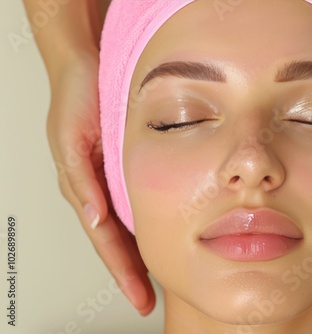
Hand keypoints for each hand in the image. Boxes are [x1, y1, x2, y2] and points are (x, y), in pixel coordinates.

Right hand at [46, 51, 155, 315]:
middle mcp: (100, 190)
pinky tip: (163, 235)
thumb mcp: (73, 139)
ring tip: (158, 280)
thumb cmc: (76, 99)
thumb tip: (92, 216)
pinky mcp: (125, 170)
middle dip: (132, 273)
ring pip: (129, 228)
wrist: (90, 68)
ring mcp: (113, 182)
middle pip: (118, 242)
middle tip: (148, 299)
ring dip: (141, 254)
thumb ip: (81, 179)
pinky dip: (149, 226)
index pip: (106, 241)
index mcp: (85, 189)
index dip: (123, 271)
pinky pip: (137, 206)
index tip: (139, 297)